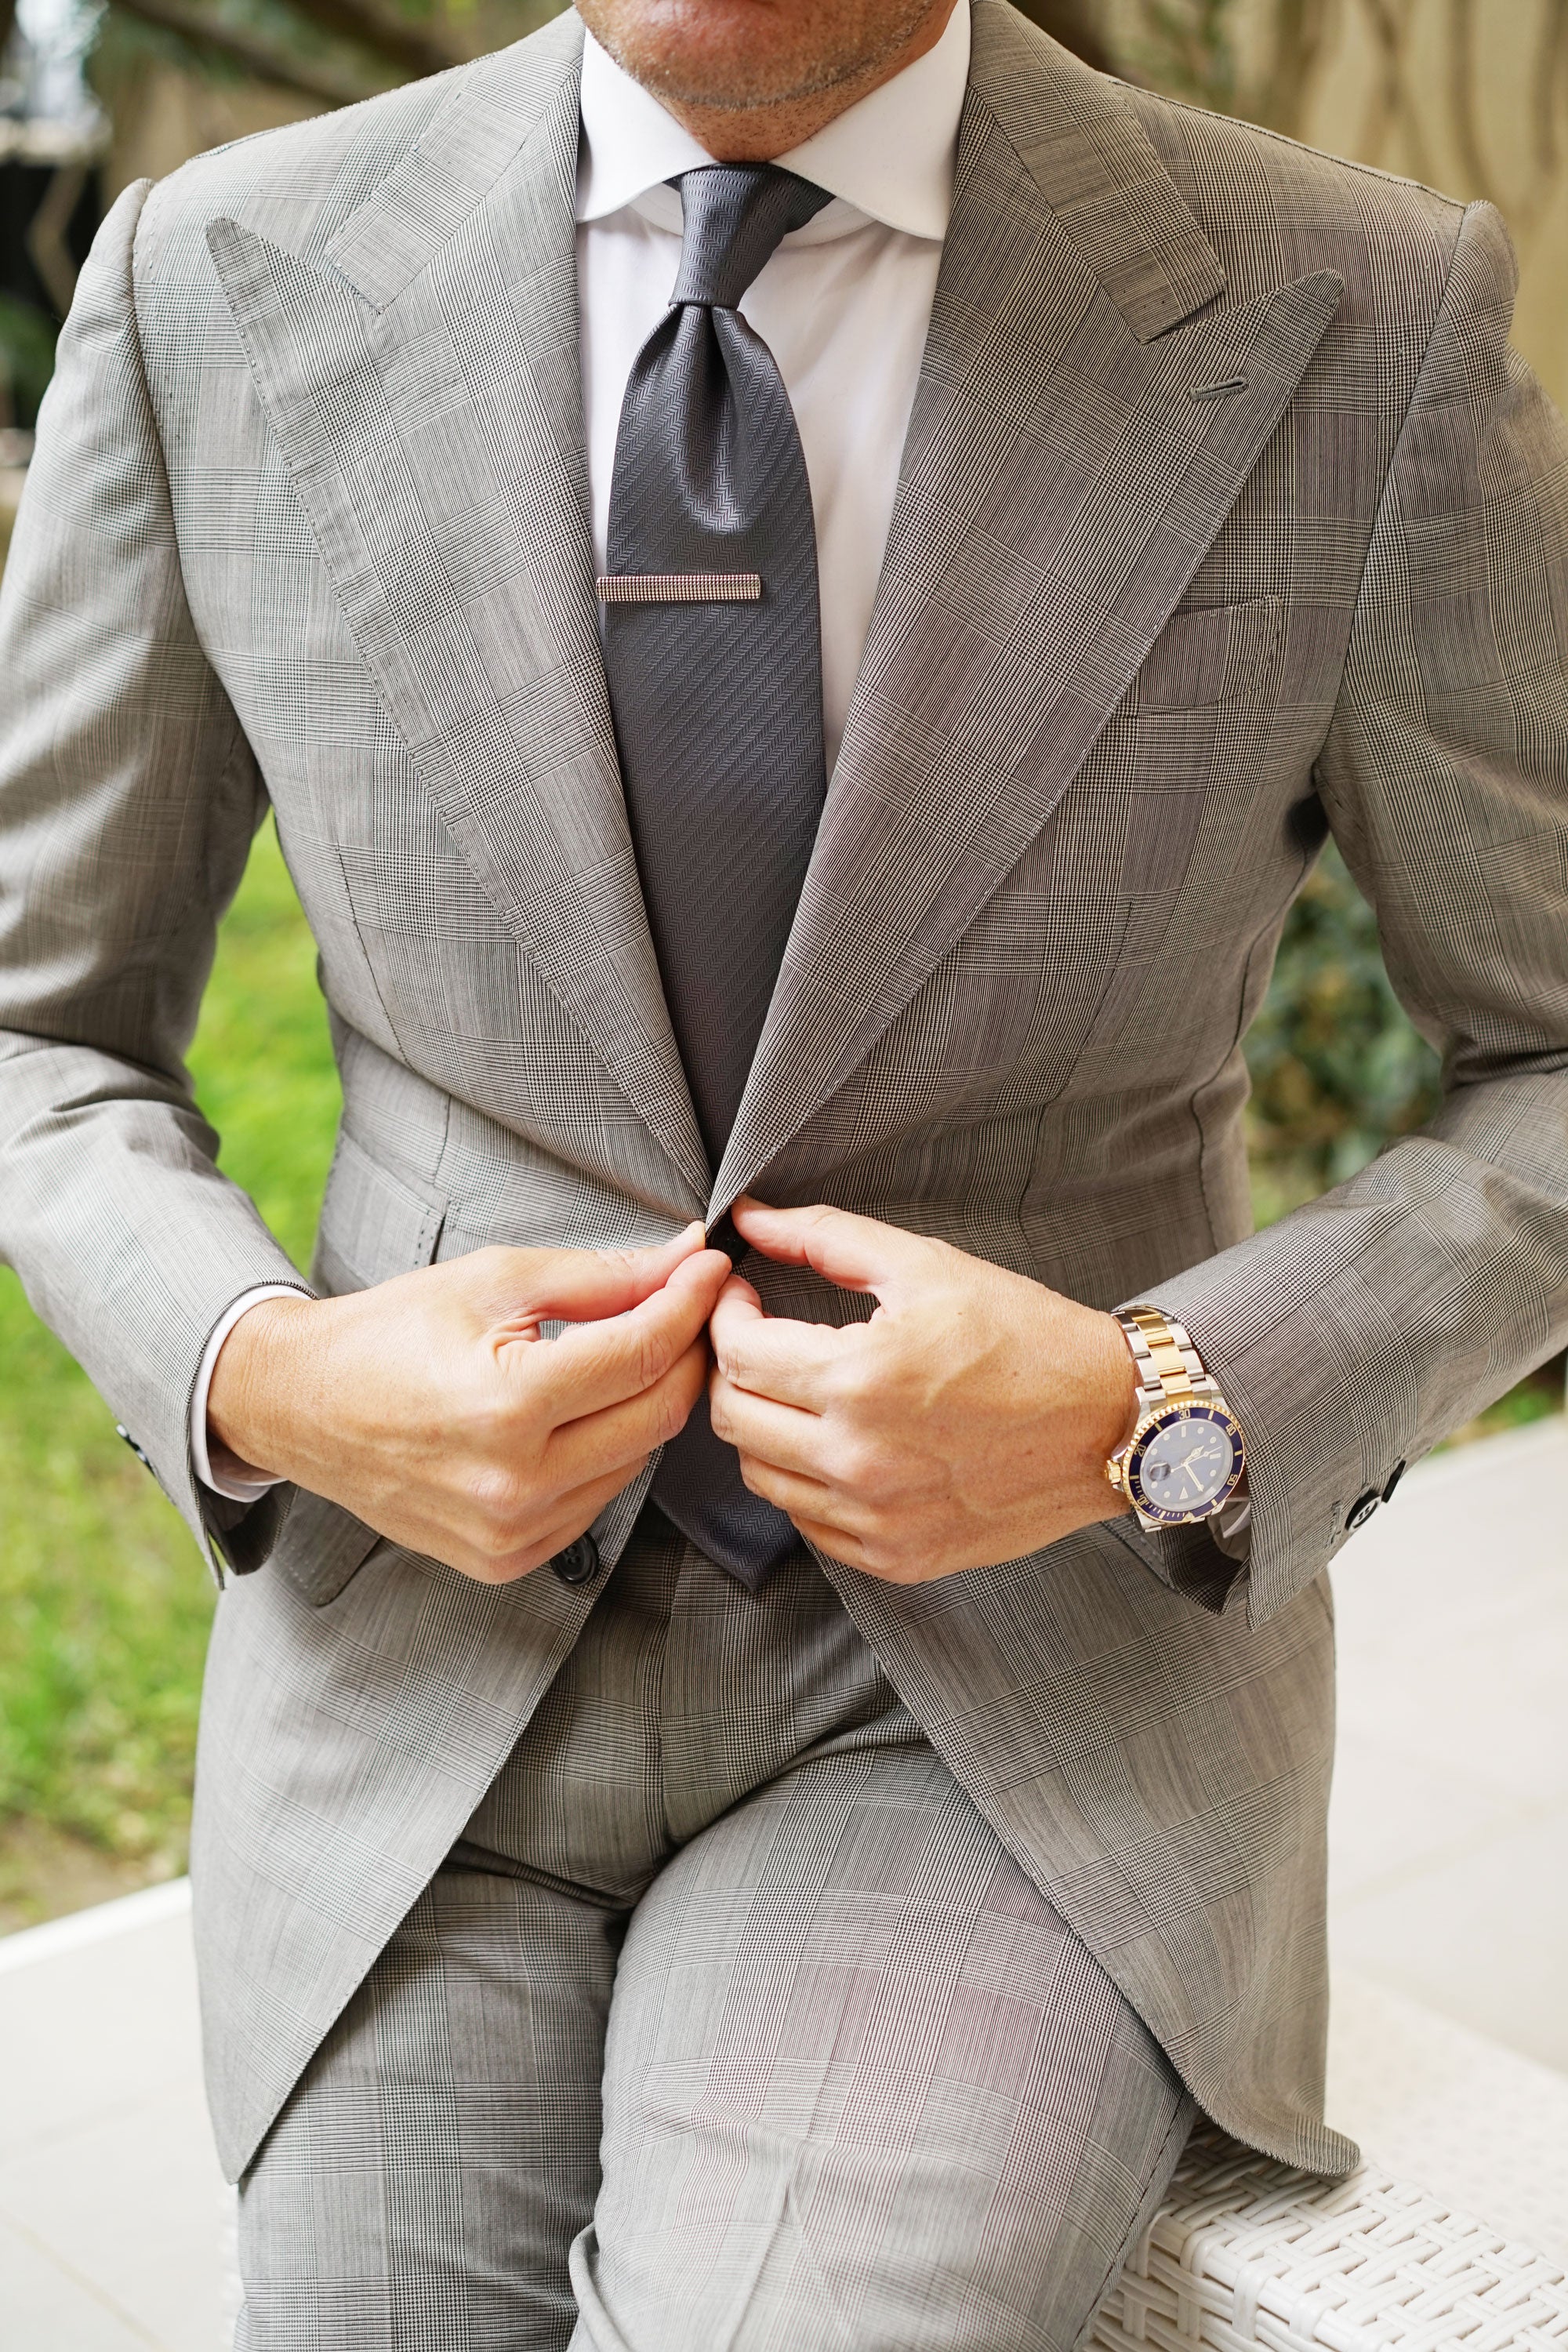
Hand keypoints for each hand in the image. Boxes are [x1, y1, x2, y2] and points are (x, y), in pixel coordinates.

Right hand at [208, 1225, 730, 1581]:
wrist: (301, 1407)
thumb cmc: (389, 1334)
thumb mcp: (494, 1282)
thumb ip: (601, 1276)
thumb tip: (684, 1259)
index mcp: (506, 1405)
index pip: (643, 1353)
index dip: (689, 1303)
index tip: (709, 1268)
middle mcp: (513, 1483)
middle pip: (658, 1415)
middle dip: (685, 1352)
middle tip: (686, 1305)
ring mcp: (510, 1533)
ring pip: (637, 1460)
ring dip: (648, 1403)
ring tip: (629, 1353)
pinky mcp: (506, 1559)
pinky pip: (598, 1502)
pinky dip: (609, 1452)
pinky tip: (583, 1413)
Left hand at [706, 1199, 1137, 1581]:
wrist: (1109, 1422)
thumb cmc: (1025, 1336)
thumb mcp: (925, 1266)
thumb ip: (824, 1237)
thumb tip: (750, 1217)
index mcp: (859, 1379)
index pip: (734, 1352)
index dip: (724, 1314)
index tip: (741, 1297)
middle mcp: (858, 1459)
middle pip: (732, 1417)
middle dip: (730, 1368)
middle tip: (758, 1339)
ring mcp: (876, 1517)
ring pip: (760, 1475)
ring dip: (762, 1426)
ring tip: (797, 1389)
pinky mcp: (897, 1556)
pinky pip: (809, 1523)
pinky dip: (804, 1481)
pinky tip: (835, 1443)